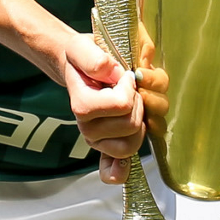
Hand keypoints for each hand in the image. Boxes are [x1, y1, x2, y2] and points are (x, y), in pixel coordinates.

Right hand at [62, 32, 168, 184]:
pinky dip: (119, 171)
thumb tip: (112, 72)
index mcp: (83, 106)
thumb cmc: (83, 58)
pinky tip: (122, 172)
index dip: (129, 86)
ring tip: (131, 103)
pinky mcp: (107, 145)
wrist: (78, 66)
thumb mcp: (82, 47)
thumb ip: (93, 58)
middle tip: (128, 88)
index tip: (123, 75)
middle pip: (131, 124)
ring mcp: (98, 139)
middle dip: (138, 101)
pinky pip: (113, 168)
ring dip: (141, 119)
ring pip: (133, 141)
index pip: (122, 105)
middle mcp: (88, 127)